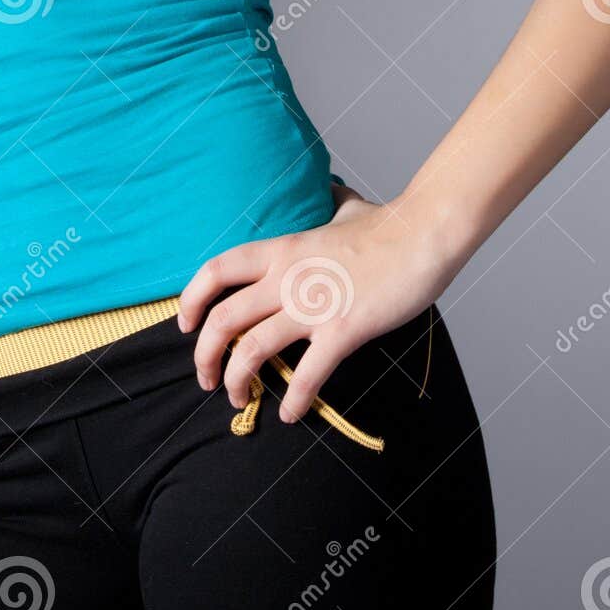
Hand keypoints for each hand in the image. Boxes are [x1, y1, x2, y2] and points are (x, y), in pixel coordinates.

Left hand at [175, 188, 453, 423]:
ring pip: (252, 349)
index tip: (186, 325)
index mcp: (282, 249)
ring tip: (238, 401)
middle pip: (223, 319)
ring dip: (237, 382)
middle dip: (204, 356)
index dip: (192, 299)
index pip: (217, 269)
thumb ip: (325, 206)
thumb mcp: (343, 206)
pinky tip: (290, 415)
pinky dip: (293, 400)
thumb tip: (328, 193)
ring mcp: (313, 305)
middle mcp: (287, 277)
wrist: (423, 234)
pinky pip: (308, 374)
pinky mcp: (343, 329)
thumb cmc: (387, 223)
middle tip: (205, 379)